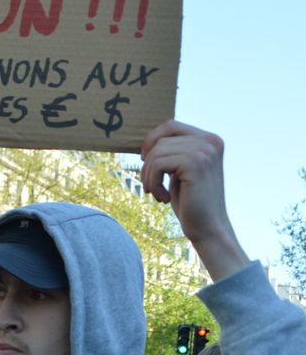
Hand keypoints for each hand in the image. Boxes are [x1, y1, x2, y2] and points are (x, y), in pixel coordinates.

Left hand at [140, 120, 247, 279]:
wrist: (208, 229)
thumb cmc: (191, 201)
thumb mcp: (181, 169)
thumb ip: (173, 150)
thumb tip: (148, 139)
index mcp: (210, 139)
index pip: (170, 125)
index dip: (152, 140)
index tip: (145, 161)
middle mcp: (210, 141)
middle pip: (160, 140)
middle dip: (148, 163)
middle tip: (149, 185)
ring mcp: (205, 150)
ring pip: (156, 153)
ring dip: (149, 176)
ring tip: (158, 194)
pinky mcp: (195, 163)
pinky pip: (157, 165)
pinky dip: (152, 183)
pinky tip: (163, 198)